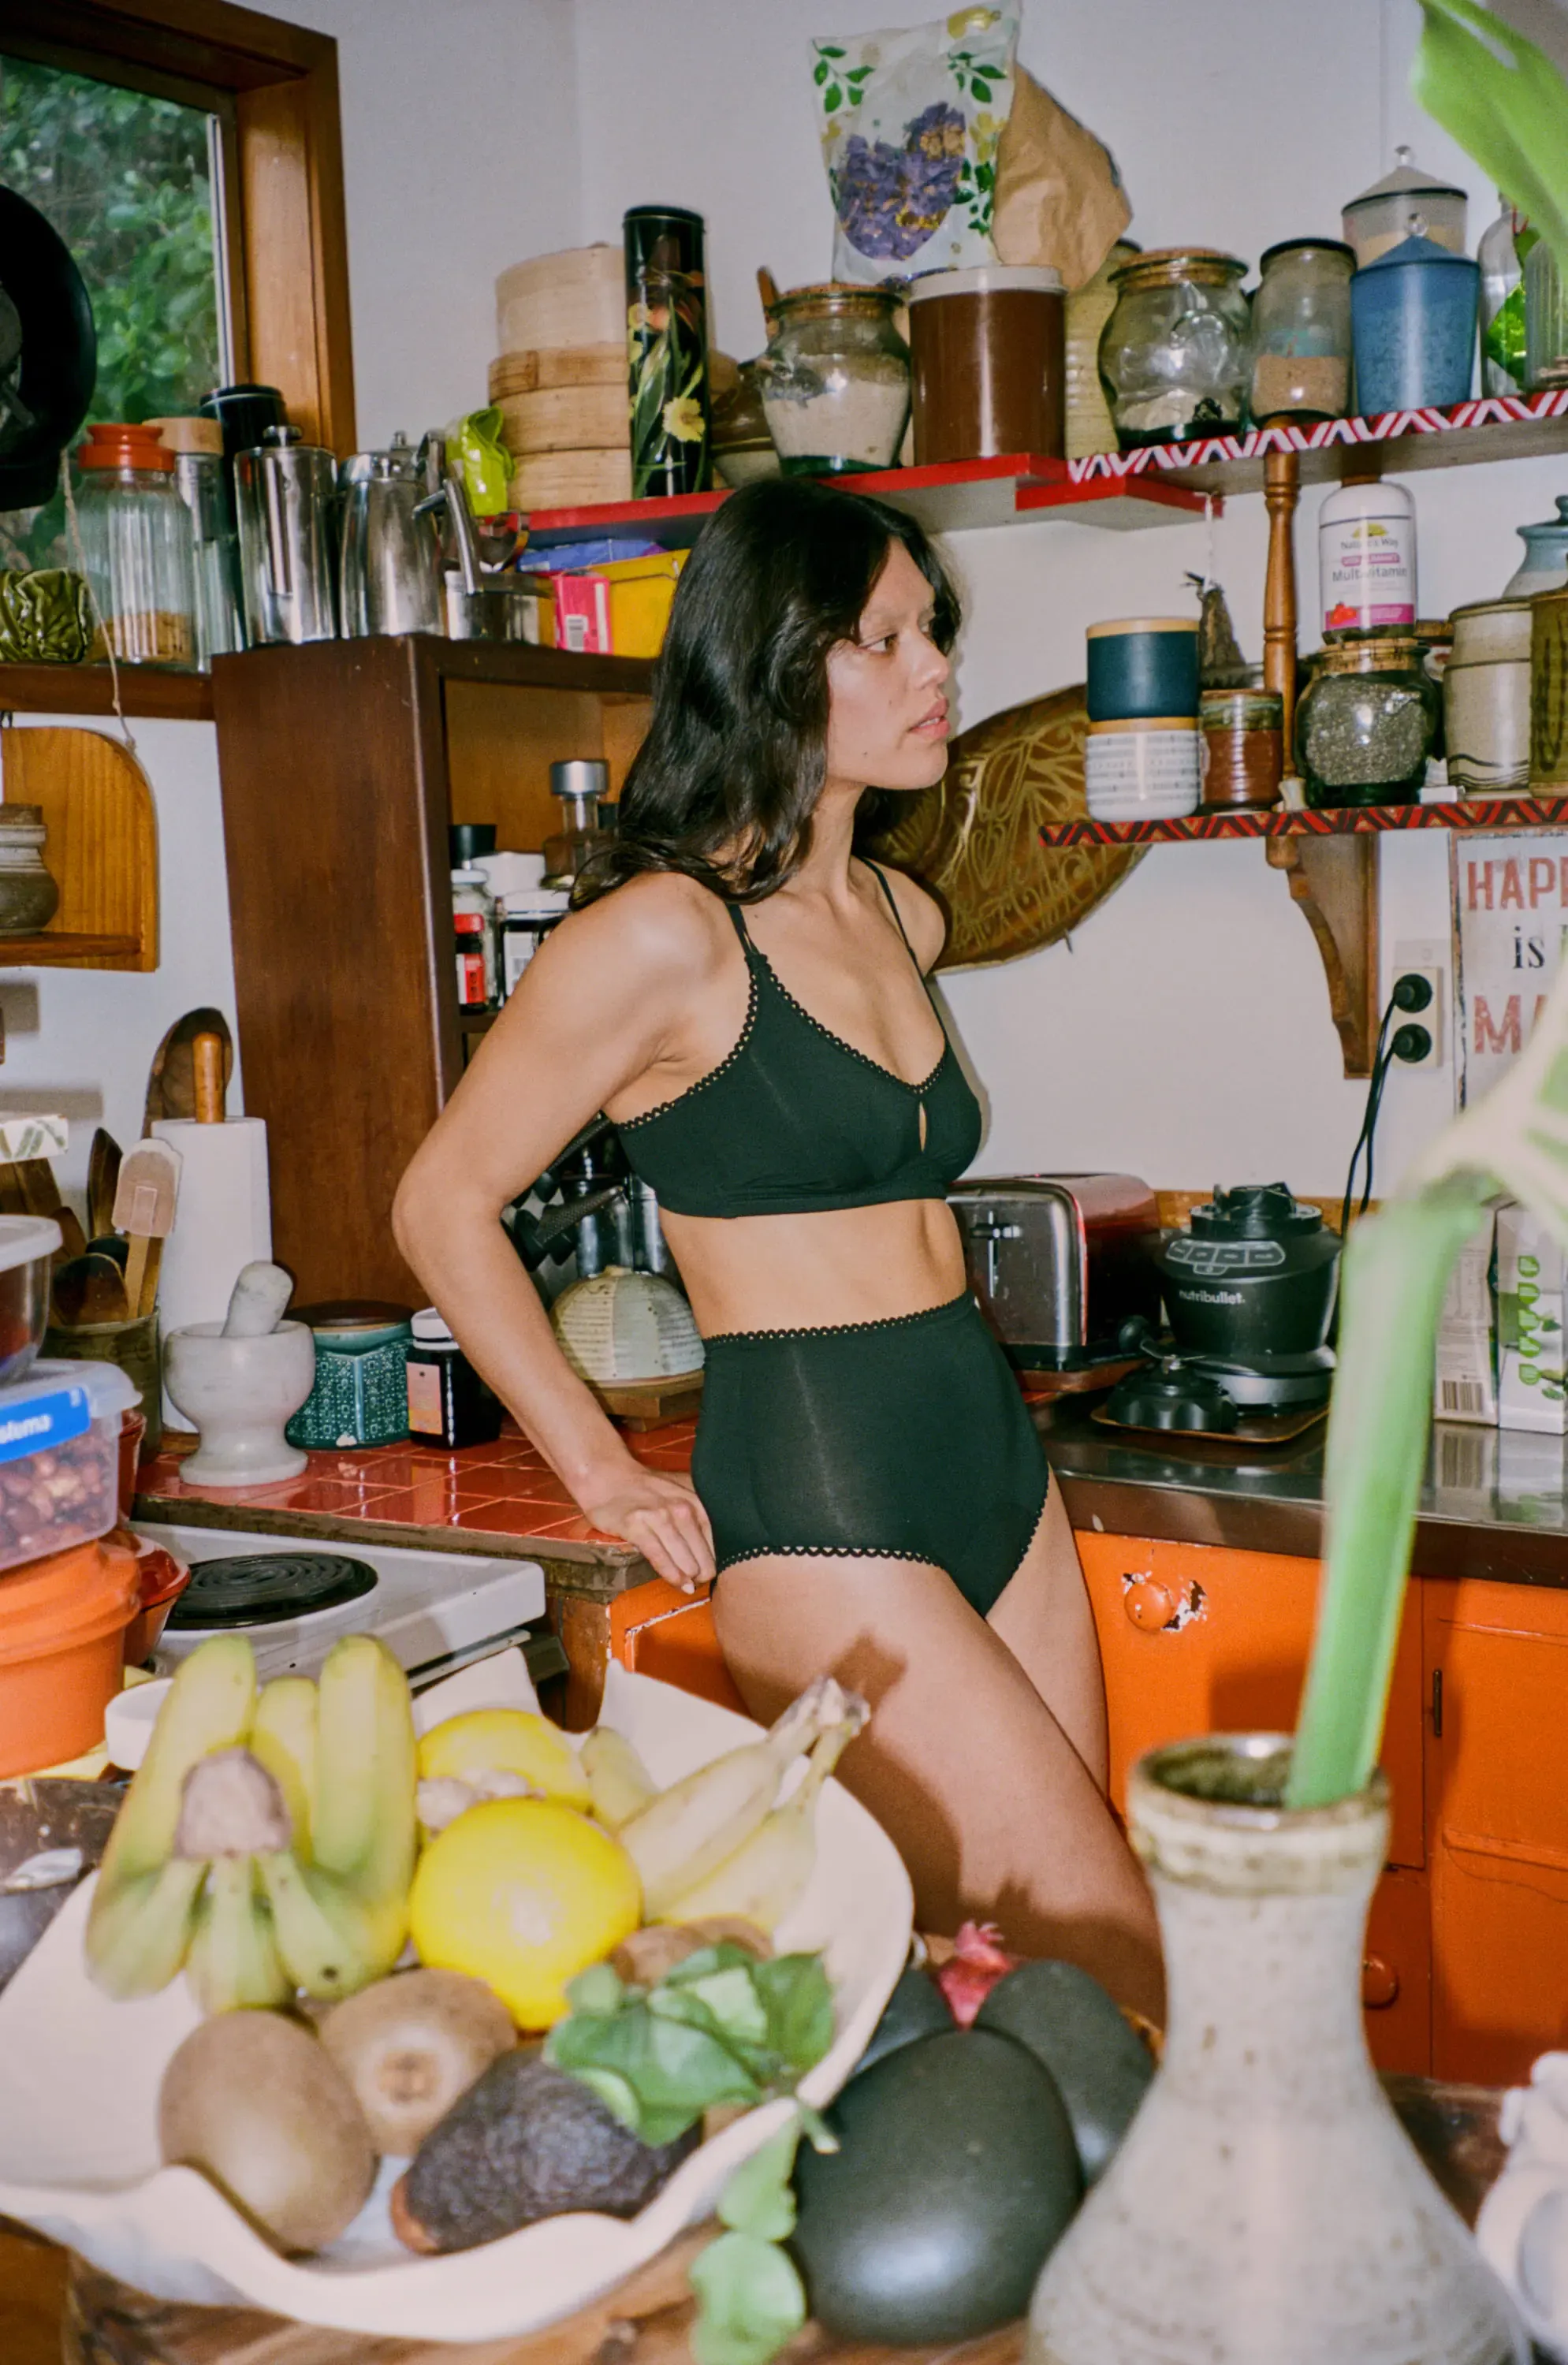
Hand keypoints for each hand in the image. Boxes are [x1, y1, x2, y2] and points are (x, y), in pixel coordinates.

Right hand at [579, 1465, 715, 1592]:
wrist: (608, 1477)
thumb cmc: (647, 1491)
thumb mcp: (680, 1494)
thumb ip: (699, 1516)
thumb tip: (720, 1548)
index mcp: (697, 1500)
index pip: (719, 1540)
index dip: (718, 1560)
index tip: (714, 1571)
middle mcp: (682, 1508)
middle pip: (705, 1555)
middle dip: (704, 1573)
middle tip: (699, 1581)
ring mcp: (659, 1516)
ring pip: (685, 1559)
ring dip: (689, 1577)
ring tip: (689, 1586)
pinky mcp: (636, 1526)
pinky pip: (659, 1557)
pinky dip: (671, 1574)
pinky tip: (678, 1583)